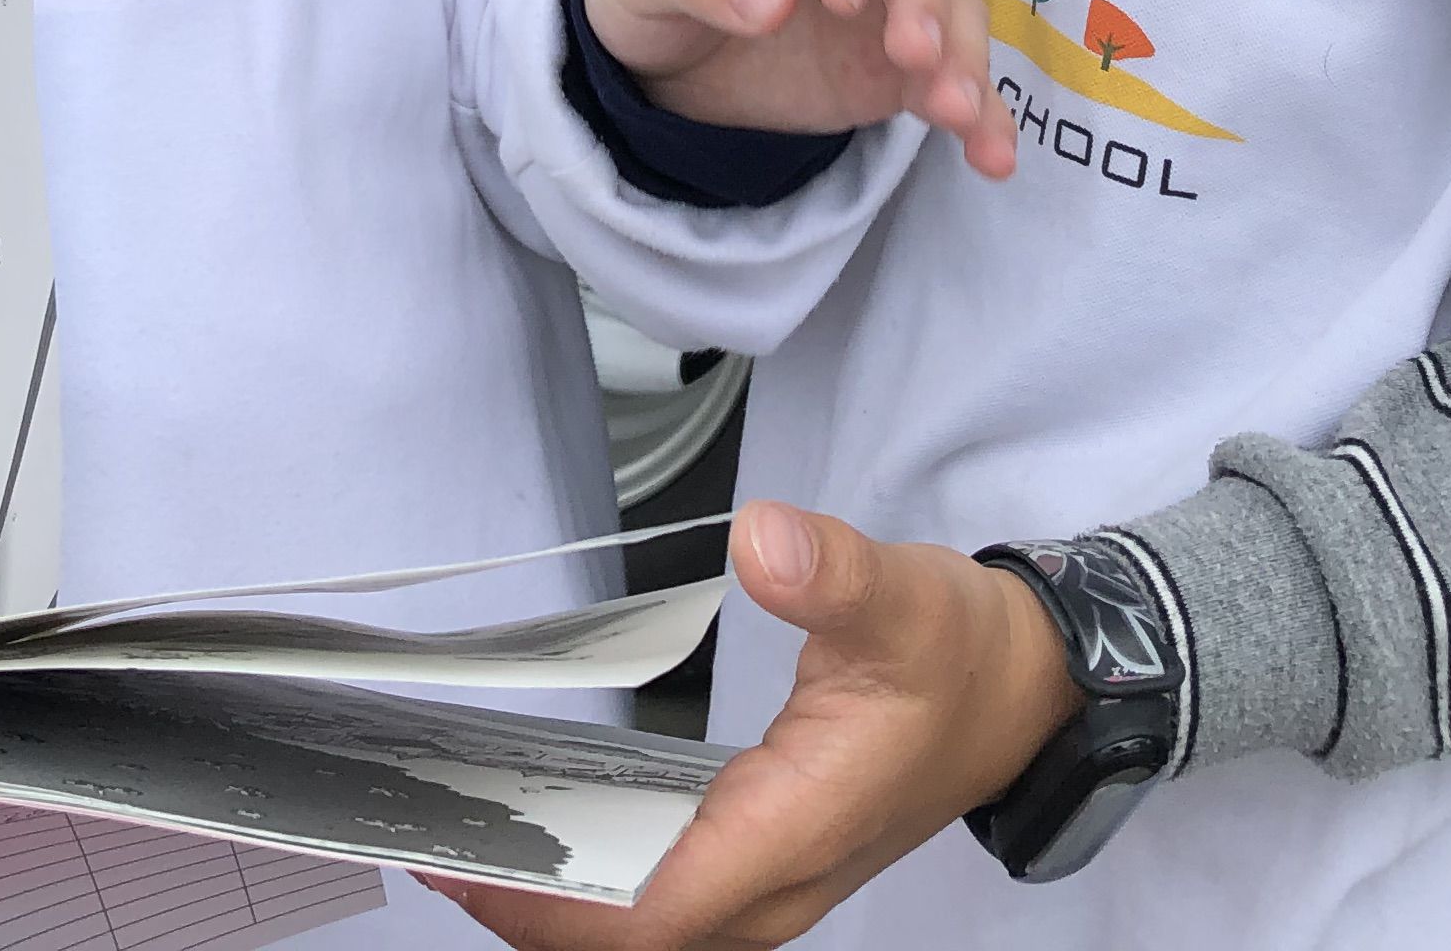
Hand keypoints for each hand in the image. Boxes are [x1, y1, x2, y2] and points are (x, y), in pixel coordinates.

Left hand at [431, 504, 1078, 948]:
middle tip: (431, 834)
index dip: (547, 904)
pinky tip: (543, 829)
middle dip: (526, 909)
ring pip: (646, 937)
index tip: (461, 857)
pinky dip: (595, 883)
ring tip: (464, 832)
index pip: (651, 917)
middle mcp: (775, 881)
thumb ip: (833, 572)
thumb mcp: (904, 596)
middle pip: (631, 946)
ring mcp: (770, 883)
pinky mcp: (763, 863)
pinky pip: (664, 905)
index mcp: (794, 832)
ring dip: (556, 903)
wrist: (1020, 692)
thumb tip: (764, 541)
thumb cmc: (961, 656)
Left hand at [586, 0, 1012, 177]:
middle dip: (924, 0)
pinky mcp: (899, 66)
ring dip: (963, 57)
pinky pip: (950, 83)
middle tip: (914, 55)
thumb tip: (775, 1)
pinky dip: (979, 116)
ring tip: (956, 113)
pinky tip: (991, 157)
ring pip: (952, 11)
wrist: (658, 53)